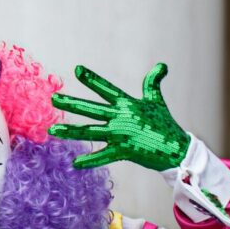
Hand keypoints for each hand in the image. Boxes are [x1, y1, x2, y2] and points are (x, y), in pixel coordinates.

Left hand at [49, 63, 189, 170]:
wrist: (176, 148)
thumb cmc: (164, 124)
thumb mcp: (156, 101)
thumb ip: (153, 84)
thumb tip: (161, 65)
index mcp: (127, 105)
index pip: (106, 89)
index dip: (92, 79)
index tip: (77, 70)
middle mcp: (120, 118)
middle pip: (91, 109)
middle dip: (71, 104)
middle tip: (53, 99)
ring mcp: (120, 135)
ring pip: (90, 132)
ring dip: (70, 132)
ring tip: (52, 131)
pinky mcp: (123, 151)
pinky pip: (103, 156)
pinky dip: (90, 160)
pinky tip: (75, 163)